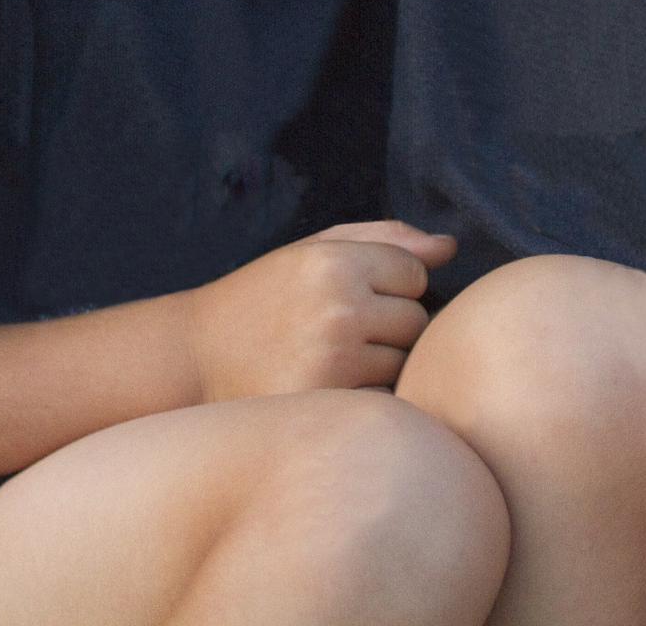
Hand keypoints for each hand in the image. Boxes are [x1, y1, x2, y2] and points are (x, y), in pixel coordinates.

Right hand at [181, 221, 455, 400]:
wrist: (197, 359)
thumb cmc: (263, 298)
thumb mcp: (313, 250)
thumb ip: (384, 239)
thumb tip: (449, 248)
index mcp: (335, 262)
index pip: (415, 273)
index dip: (389, 284)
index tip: (351, 293)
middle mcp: (339, 308)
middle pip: (416, 321)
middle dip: (389, 326)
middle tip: (339, 330)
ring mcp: (335, 362)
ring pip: (404, 364)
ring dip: (380, 364)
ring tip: (332, 359)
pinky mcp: (330, 406)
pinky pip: (385, 400)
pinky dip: (367, 397)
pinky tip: (330, 387)